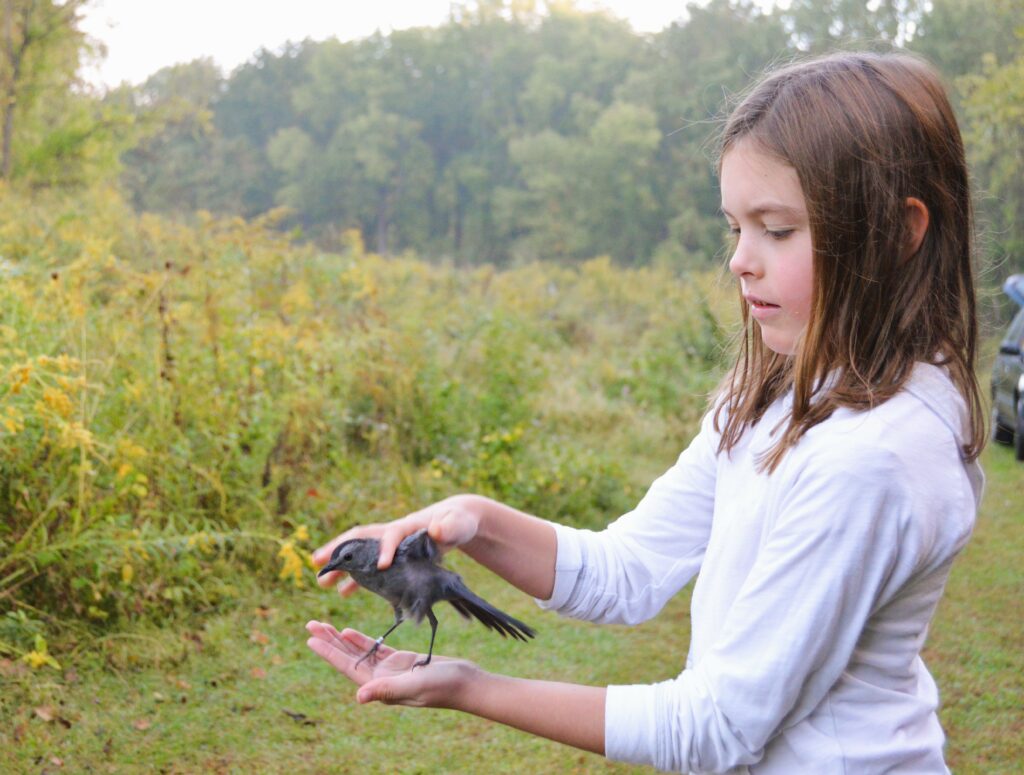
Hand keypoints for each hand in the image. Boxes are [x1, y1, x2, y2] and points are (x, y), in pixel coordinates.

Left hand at [305, 620, 478, 707]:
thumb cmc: (444, 687)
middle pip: (348, 658)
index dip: (329, 652)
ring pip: (359, 651)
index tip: (311, 639)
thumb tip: (359, 697)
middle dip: (329, 641)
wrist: (466, 684)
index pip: (348, 666)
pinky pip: (375, 648)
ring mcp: (390, 670)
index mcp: (380, 686)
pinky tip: (348, 631)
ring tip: (322, 626)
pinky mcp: (401, 661)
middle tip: (310, 624)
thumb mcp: (414, 686)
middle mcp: (380, 679)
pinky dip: (361, 640)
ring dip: (341, 639)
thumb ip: (388, 690)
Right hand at [312, 495, 482, 596]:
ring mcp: (390, 547)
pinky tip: (343, 593)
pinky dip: (356, 579)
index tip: (381, 566)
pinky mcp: (393, 559)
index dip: (385, 548)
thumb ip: (450, 527)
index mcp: (408, 526)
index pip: (392, 535)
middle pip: (361, 540)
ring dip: (341, 568)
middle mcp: (393, 535)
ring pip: (359, 555)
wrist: (456, 524)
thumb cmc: (458, 522)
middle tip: (317, 563)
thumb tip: (437, 532)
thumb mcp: (458, 524)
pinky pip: (369, 569)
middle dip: (339, 550)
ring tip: (322, 583)